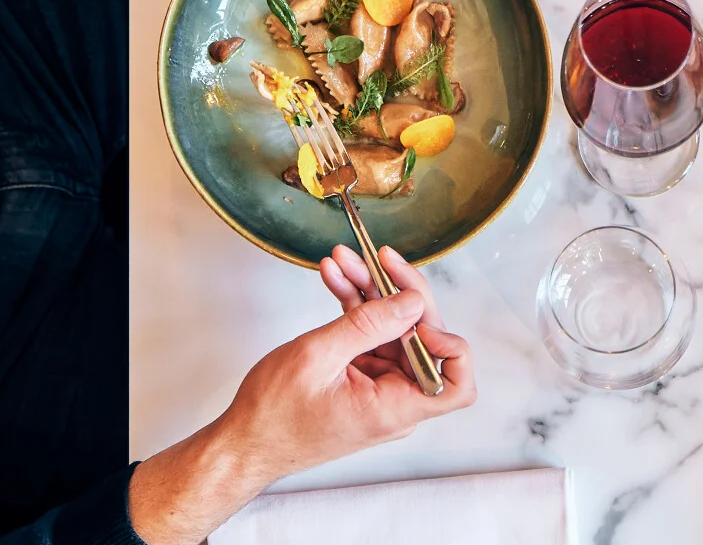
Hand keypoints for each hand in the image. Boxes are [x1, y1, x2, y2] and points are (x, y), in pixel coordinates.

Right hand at [128, 245, 474, 544]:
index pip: (458, 384)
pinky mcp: (362, 378)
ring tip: (343, 261)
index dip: (449, 343)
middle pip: (424, 342)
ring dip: (370, 293)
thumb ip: (368, 325)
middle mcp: (396, 401)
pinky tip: (337, 279)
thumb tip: (411, 301)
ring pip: (393, 332)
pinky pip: (369, 338)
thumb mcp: (317, 357)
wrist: (243, 442)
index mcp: (395, 408)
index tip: (415, 312)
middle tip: (378, 260)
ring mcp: (380, 389)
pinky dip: (355, 309)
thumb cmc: (273, 416)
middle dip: (399, 295)